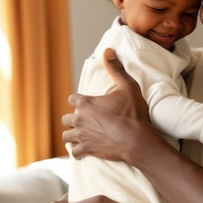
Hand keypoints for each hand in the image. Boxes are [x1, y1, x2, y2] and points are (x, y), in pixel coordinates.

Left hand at [62, 48, 164, 162]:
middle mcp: (79, 119)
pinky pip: (74, 152)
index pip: (72, 98)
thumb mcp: (127, 86)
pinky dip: (77, 150)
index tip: (85, 102)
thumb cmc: (133, 113)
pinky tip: (83, 149)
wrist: (136, 140)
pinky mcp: (87, 150)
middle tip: (84, 120)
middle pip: (66, 118)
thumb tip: (108, 50)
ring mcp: (81, 136)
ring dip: (72, 135)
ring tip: (81, 135)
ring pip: (67, 136)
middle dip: (73, 118)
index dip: (78, 100)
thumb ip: (116, 68)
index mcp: (86, 103)